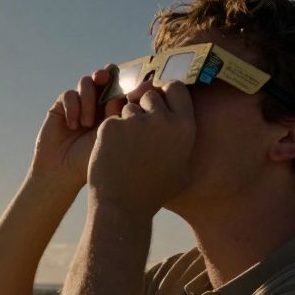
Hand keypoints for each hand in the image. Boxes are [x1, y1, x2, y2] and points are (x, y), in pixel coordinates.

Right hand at [31, 68, 128, 189]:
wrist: (62, 172)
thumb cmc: (91, 159)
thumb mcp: (111, 134)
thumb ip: (120, 110)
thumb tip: (137, 86)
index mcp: (114, 110)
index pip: (122, 86)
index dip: (125, 81)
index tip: (128, 90)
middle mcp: (98, 104)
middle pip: (105, 76)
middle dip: (106, 74)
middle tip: (105, 77)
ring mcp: (79, 103)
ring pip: (86, 82)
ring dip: (88, 100)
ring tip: (87, 124)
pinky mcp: (62, 106)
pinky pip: (69, 94)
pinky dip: (73, 108)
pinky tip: (72, 127)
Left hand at [88, 80, 195, 217]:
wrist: (124, 207)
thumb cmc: (155, 190)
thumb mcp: (183, 164)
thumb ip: (184, 135)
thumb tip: (184, 112)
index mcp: (185, 127)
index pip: (176, 87)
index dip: (164, 93)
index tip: (157, 104)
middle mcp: (163, 120)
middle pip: (149, 95)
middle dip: (142, 109)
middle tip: (138, 136)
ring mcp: (136, 122)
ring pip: (127, 108)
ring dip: (125, 123)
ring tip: (127, 152)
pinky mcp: (111, 126)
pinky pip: (111, 120)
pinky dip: (109, 135)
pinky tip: (113, 155)